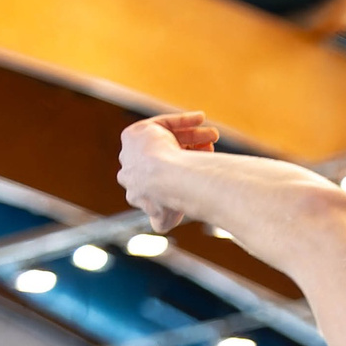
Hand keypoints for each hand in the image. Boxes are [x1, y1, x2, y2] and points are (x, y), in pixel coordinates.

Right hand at [119, 112, 219, 231]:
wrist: (164, 179)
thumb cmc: (169, 200)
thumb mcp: (164, 218)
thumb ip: (161, 221)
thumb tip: (159, 227)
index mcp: (137, 189)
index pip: (161, 177)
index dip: (180, 171)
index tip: (201, 167)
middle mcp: (131, 168)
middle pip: (164, 155)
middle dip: (189, 150)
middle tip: (211, 148)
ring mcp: (132, 150)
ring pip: (165, 139)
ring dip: (192, 135)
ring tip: (214, 135)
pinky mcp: (136, 132)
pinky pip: (163, 124)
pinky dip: (183, 120)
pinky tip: (201, 118)